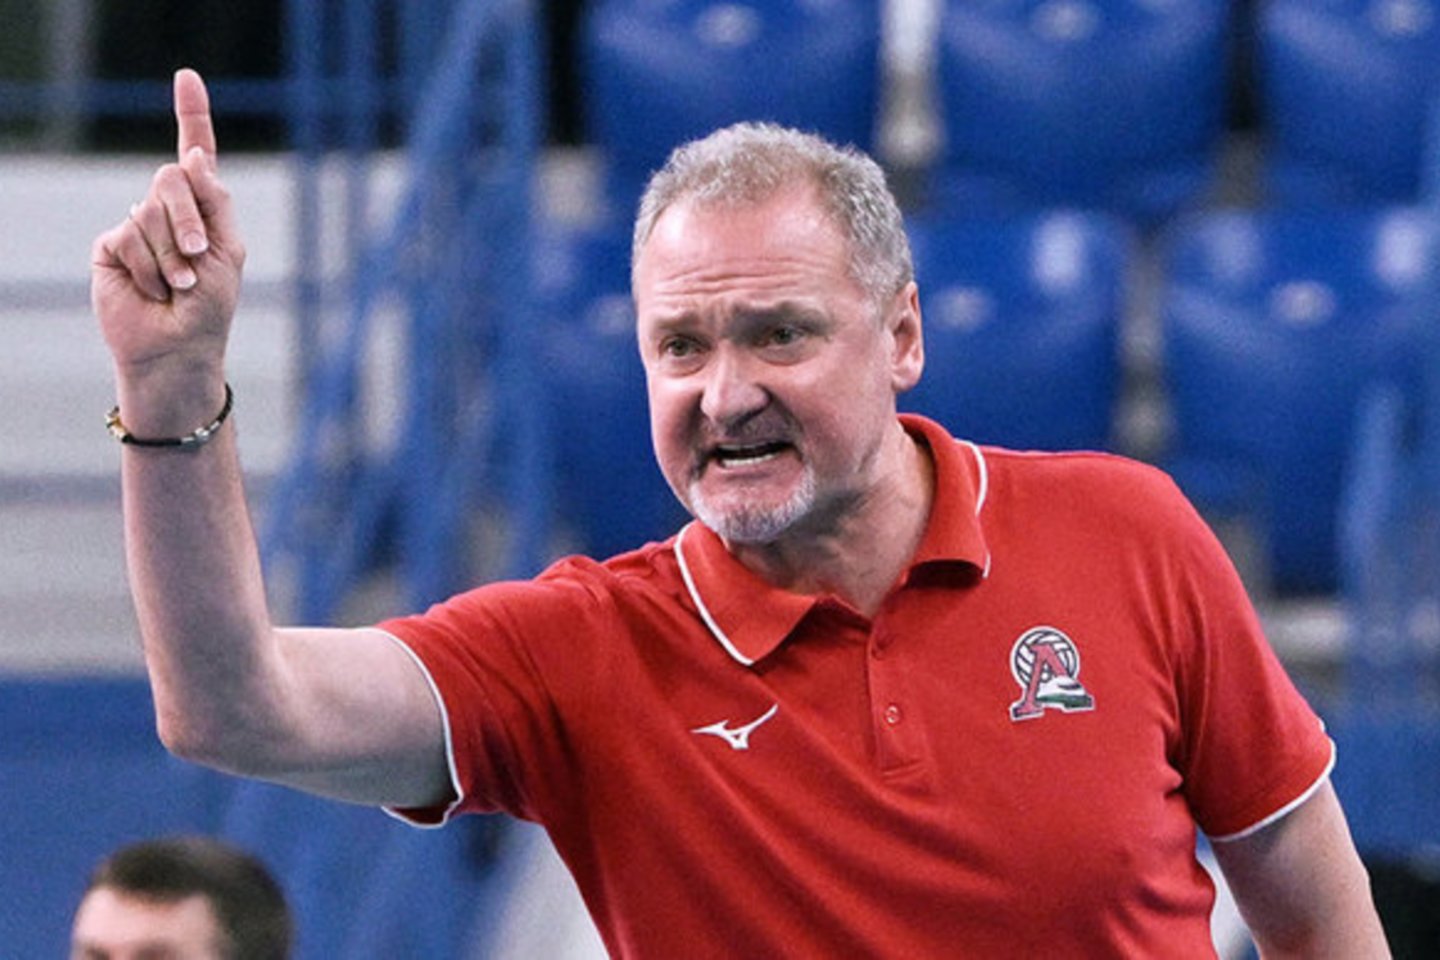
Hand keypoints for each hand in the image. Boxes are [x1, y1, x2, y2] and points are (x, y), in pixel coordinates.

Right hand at [91, 68, 245, 384]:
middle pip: (172, 178)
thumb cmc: (209, 306)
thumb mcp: (227, 251)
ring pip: (150, 211)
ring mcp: (137, 225)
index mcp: (204, 207)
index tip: (187, 76)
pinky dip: (149, 266)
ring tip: (177, 286)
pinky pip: (127, 235)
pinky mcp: (111, 246)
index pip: (195, 153)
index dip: (192, 114)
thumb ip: (215, 202)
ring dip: (171, 253)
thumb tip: (194, 157)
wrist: (177, 348)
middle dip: (189, 218)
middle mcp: (169, 210)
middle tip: (197, 255)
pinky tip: (153, 289)